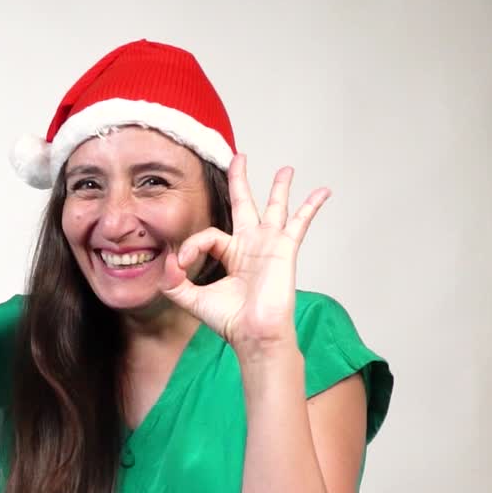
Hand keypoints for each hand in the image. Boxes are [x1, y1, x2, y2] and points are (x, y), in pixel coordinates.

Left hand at [160, 154, 329, 356]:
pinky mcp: (285, 248)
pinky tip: (324, 191)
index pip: (208, 235)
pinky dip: (311, 206)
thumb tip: (168, 261)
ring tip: (286, 169)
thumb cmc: (230, 321)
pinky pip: (300, 221)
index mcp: (231, 255)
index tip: (182, 264)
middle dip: (241, 180)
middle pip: (244, 204)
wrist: (254, 334)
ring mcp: (269, 245)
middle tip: (240, 158)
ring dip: (280, 187)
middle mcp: (251, 246)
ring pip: (275, 207)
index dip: (190, 246)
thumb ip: (174, 281)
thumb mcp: (191, 299)